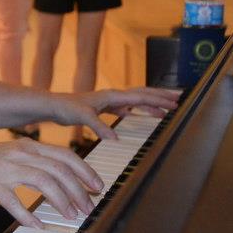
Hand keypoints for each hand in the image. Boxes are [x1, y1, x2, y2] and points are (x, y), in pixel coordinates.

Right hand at [0, 140, 103, 225]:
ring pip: (43, 181)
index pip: (65, 155)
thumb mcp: (10, 155)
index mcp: (27, 146)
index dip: (85, 171)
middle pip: (59, 169)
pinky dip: (28, 215)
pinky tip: (38, 225)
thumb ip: (33, 162)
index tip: (97, 187)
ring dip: (62, 200)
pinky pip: (14, 201)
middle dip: (79, 190)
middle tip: (88, 207)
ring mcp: (5, 167)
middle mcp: (19, 153)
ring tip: (71, 216)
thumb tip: (59, 176)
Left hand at [57, 87, 179, 140]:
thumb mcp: (83, 117)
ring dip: (152, 102)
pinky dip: (138, 110)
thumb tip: (115, 138)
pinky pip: (127, 107)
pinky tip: (141, 115)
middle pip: (143, 93)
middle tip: (179, 99)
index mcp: (112, 96)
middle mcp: (113, 96)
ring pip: (136, 99)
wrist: (53, 106)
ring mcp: (109, 101)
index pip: (141, 96)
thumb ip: (99, 126)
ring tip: (168, 108)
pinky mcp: (104, 107)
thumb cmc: (66, 108)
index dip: (159, 100)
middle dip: (162, 96)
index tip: (175, 103)